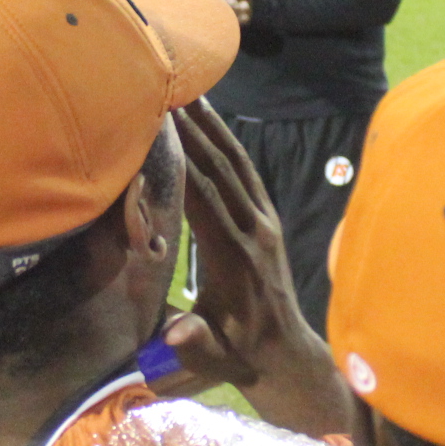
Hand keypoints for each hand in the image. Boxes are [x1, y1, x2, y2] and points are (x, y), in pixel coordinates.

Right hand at [168, 100, 346, 435]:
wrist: (286, 358)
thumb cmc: (238, 358)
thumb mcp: (213, 358)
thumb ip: (194, 344)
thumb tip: (174, 335)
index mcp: (234, 259)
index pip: (204, 197)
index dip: (182, 159)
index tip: (158, 124)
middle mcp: (254, 232)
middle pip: (221, 168)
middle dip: (193, 127)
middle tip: (165, 87)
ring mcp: (266, 223)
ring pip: (238, 163)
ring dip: (212, 125)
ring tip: (188, 87)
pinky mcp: (269, 220)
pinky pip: (247, 172)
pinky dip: (227, 141)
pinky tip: (211, 119)